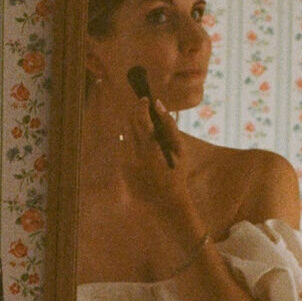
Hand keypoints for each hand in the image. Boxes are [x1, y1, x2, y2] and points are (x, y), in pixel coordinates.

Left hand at [103, 80, 200, 220]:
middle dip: (135, 114)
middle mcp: (136, 153)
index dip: (141, 105)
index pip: (140, 117)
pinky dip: (128, 141)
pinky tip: (139, 145)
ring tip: (143, 129)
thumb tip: (158, 103)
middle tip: (143, 111)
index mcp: (152, 147)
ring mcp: (127, 161)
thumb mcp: (179, 149)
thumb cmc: (176, 172)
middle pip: (129, 123)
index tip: (145, 99)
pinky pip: (122, 147)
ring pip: (124, 134)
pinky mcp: (122, 168)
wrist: (165, 201)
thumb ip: (169, 124)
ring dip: (131, 127)